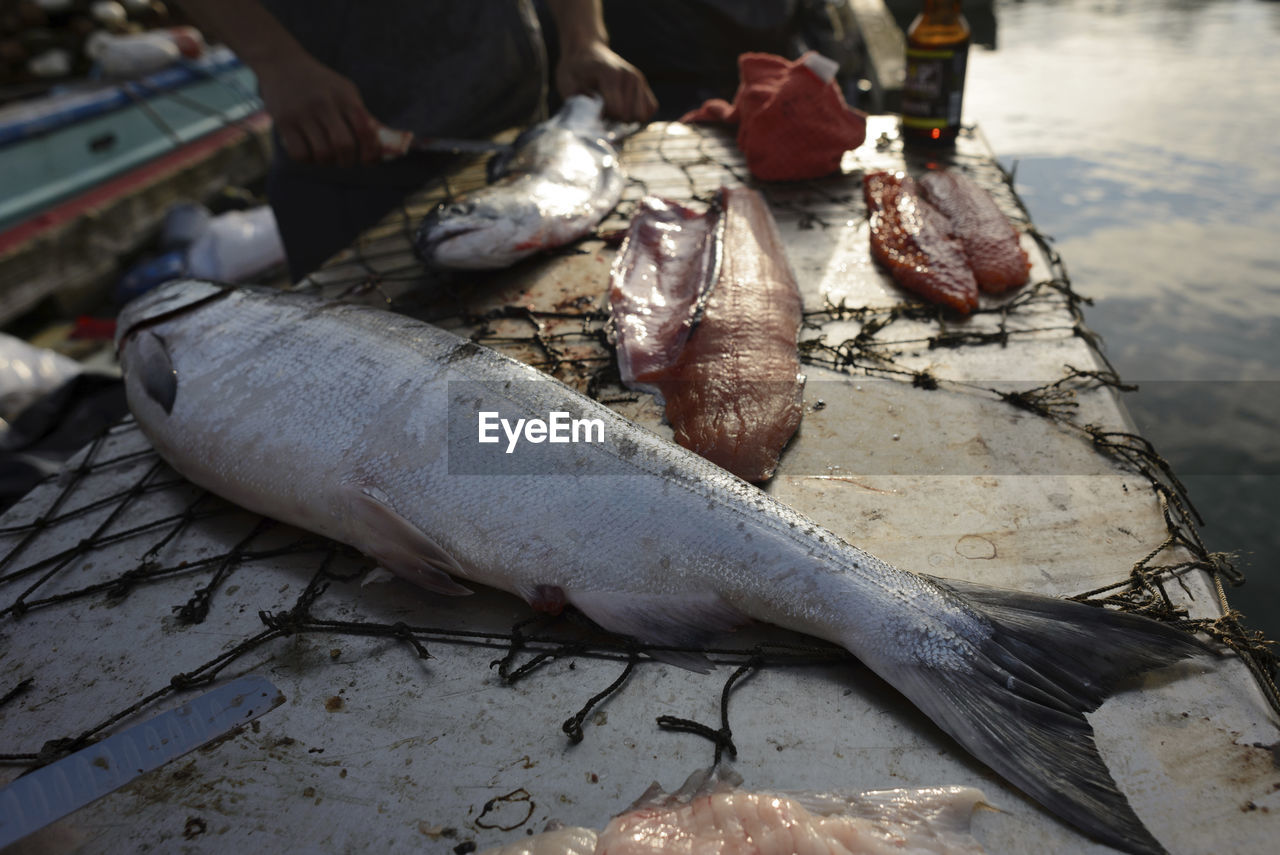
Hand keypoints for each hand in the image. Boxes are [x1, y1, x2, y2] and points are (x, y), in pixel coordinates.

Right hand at [255, 53, 382, 166]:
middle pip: (344, 145)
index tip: (369, 161)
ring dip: (327, 162)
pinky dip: (308, 160)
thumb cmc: (320, 83)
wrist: (281, 63)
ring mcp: (302, 112)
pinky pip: (300, 154)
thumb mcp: (344, 91)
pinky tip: (308, 153)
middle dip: (348, 161)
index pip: (366, 130)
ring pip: (322, 153)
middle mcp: (325, 103)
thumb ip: (362, 115)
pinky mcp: (283, 121)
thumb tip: (383, 146)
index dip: (372, 152)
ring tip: (326, 156)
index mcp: (345, 96)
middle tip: (345, 160)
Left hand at [556, 41, 657, 122]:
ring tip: (612, 109)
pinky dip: (638, 114)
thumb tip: (593, 119)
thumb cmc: (574, 70)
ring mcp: (638, 79)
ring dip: (626, 119)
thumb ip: (578, 101)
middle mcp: (629, 76)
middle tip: (602, 111)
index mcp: (610, 74)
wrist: (585, 50)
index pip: (617, 111)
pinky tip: (624, 109)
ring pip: (641, 116)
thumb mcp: (566, 83)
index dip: (603, 118)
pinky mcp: (643, 84)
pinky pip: (650, 108)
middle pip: (629, 116)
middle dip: (615, 120)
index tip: (592, 111)